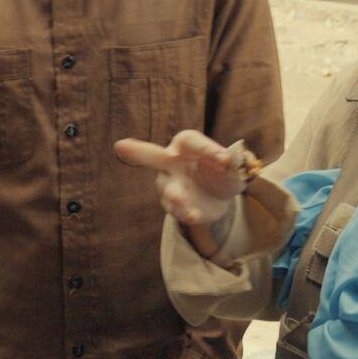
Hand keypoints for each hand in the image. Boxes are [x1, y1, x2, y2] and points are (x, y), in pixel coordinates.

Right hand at [114, 130, 248, 257]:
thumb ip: (235, 161)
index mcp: (186, 144)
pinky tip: (194, 215)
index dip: (208, 149)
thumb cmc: (223, 171)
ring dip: (173, 194)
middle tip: (121, 147)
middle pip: (151, 155)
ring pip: (166, 189)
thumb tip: (236, 161)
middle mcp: (170, 162)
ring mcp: (169, 184)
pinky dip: (186, 212)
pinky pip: (176, 210)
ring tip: (178, 198)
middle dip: (136, 152)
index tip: (226, 160)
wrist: (219, 196)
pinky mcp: (174, 205)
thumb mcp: (235, 165)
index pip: (191, 142)